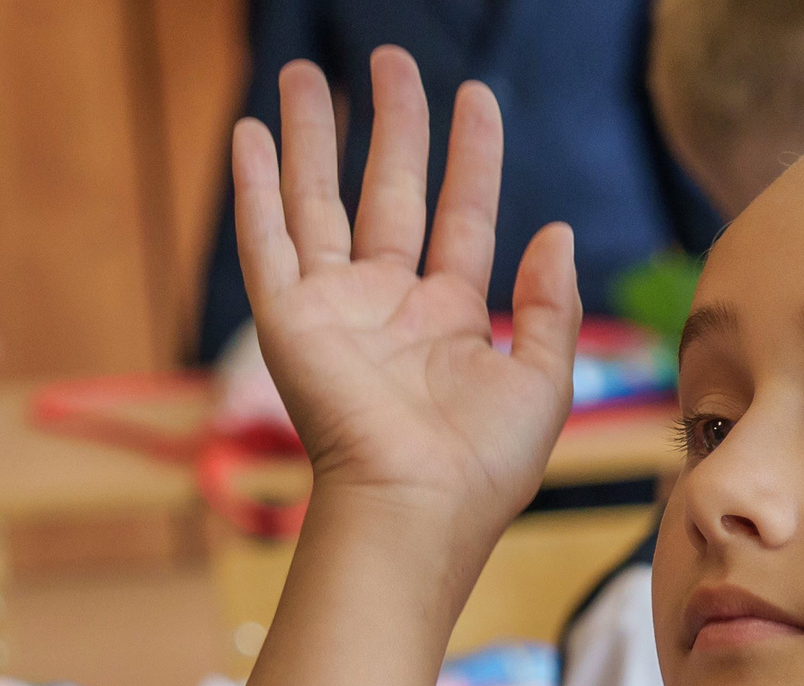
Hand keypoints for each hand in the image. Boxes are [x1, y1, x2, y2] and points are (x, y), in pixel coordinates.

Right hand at [236, 48, 580, 575]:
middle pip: (388, 192)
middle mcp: (389, 305)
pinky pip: (266, 239)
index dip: (471, 156)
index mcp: (452, 320)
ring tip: (305, 73)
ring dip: (309, 137)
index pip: (462, 215)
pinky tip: (248, 133)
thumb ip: (548, 306)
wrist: (418, 508)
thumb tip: (556, 233)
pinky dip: (254, 186)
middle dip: (391, 125)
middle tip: (393, 59)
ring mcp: (335, 308)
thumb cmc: (485, 465)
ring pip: (318, 200)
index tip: (475, 97)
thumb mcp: (543, 382)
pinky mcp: (288, 318)